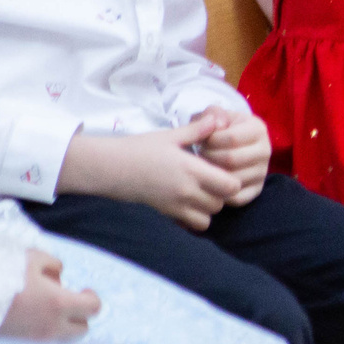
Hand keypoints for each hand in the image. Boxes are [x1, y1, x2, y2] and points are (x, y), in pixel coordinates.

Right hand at [0, 250, 99, 340]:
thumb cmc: (1, 274)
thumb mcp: (33, 258)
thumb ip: (53, 265)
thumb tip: (57, 277)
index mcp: (60, 305)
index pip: (93, 308)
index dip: (92, 296)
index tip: (82, 288)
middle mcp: (51, 326)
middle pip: (82, 330)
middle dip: (81, 314)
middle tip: (69, 298)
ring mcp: (34, 337)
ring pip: (63, 337)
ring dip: (63, 322)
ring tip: (47, 303)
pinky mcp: (18, 341)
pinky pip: (44, 337)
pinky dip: (47, 326)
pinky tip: (32, 309)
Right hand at [59, 119, 241, 229]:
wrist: (109, 167)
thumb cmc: (140, 148)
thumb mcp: (171, 136)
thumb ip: (198, 130)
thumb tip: (220, 118)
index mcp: (191, 169)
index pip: (230, 186)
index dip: (233, 179)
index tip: (225, 170)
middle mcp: (186, 191)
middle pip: (221, 203)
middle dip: (223, 194)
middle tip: (215, 180)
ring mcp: (175, 205)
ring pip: (208, 216)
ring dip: (210, 207)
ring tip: (204, 192)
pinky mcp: (165, 213)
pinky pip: (190, 224)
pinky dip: (195, 218)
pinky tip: (191, 203)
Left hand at [193, 107, 271, 205]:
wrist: (231, 146)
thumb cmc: (219, 130)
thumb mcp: (215, 116)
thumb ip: (212, 114)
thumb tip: (217, 125)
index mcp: (258, 129)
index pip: (232, 138)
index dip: (210, 141)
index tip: (203, 141)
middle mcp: (265, 151)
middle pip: (231, 160)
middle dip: (209, 158)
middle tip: (200, 156)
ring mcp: (263, 172)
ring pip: (233, 180)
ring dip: (213, 176)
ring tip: (206, 167)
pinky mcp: (257, 190)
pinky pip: (237, 198)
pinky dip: (221, 193)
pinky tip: (213, 182)